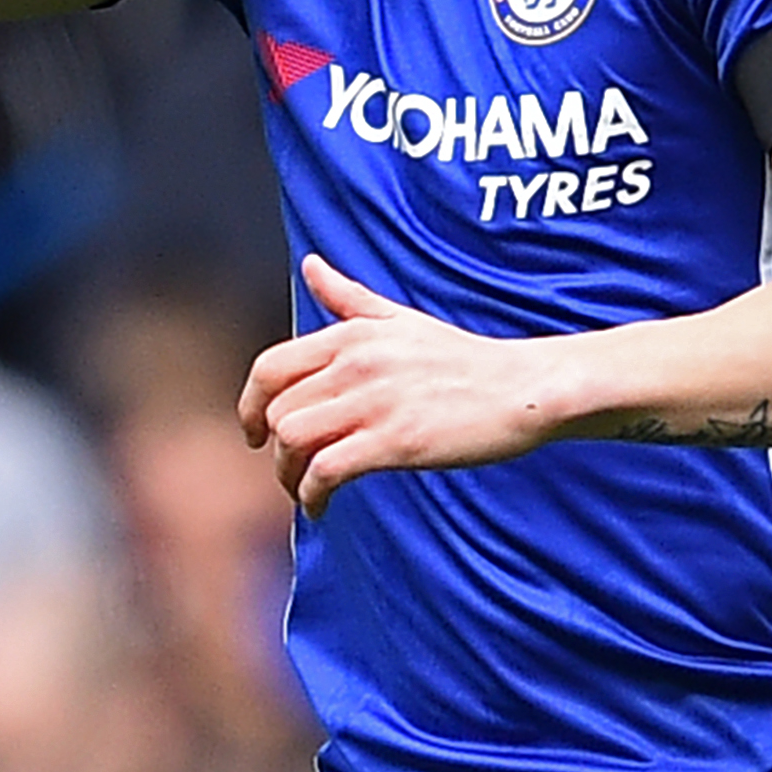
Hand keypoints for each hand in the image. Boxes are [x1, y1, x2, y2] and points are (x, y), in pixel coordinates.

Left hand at [238, 256, 561, 515]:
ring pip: (293, 440)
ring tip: (306, 490)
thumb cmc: (462, 359)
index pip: (271, 368)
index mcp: (352, 335)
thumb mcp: (400, 319)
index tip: (254, 433)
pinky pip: (327, 470)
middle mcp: (356, 363)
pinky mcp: (396, 441)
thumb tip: (309, 264)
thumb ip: (349, 298)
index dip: (250, 405)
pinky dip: (314, 495)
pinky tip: (323, 507)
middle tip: (292, 472)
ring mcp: (375, 402)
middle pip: (278, 412)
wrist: (522, 388)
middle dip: (276, 450)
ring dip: (289, 475)